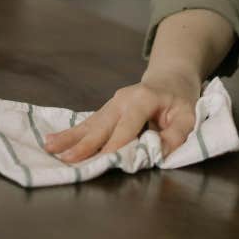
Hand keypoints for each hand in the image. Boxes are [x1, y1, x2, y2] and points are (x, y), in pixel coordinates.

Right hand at [42, 68, 201, 162]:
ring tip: (49, 147)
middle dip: (85, 144)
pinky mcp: (108, 109)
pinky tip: (52, 140)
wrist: (171, 77)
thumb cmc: (181, 99)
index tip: (101, 162)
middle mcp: (123, 98)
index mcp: (143, 98)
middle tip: (67, 160)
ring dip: (70, 137)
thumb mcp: (188, 116)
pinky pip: (89, 122)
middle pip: (103, 125)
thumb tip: (158, 153)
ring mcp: (113, 102)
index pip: (127, 126)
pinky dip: (72, 132)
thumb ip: (175, 135)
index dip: (114, 145)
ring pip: (91, 123)